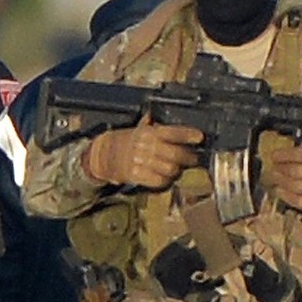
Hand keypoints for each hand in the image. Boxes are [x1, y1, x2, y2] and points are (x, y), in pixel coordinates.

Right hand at [83, 121, 202, 188]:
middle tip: (193, 159)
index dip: (188, 135)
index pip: (172, 132)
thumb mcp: (137, 128)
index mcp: (148, 133)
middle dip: (188, 158)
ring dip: (177, 171)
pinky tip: (166, 178)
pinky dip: (165, 181)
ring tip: (178, 169)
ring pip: (169, 169)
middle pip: (175, 154)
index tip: (199, 138)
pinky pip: (158, 181)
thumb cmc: (124, 141)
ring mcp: (141, 162)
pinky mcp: (136, 176)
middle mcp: (146, 146)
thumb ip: (153, 125)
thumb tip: (165, 120)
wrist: (102, 155)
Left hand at [264, 143, 301, 211]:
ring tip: (274, 178)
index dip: (284, 155)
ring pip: (294, 186)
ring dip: (280, 181)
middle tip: (272, 167)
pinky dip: (286, 196)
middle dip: (280, 168)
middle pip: (294, 171)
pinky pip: (299, 201)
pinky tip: (279, 191)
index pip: (300, 155)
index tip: (274, 155)